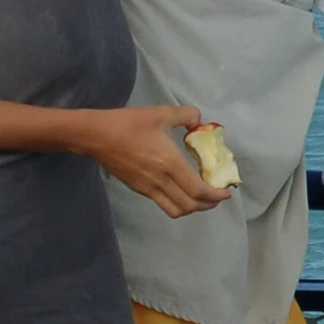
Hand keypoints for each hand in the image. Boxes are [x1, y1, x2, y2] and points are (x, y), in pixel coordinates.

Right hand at [81, 104, 231, 217]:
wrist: (97, 136)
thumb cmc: (130, 124)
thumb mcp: (162, 113)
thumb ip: (186, 115)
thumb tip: (198, 120)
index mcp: (170, 164)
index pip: (198, 190)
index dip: (215, 195)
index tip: (226, 192)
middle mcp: (161, 181)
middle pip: (189, 206)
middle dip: (208, 205)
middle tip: (218, 196)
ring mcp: (148, 188)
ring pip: (175, 210)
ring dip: (192, 208)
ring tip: (201, 197)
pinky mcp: (139, 189)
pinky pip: (163, 203)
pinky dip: (177, 202)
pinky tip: (180, 189)